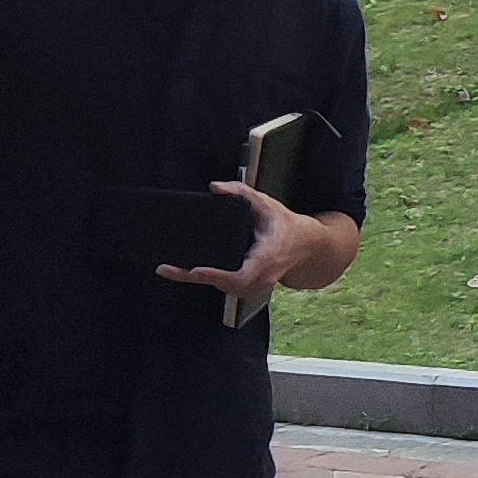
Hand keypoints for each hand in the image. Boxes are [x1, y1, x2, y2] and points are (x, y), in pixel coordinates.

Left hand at [160, 180, 321, 325]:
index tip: (197, 270)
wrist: (306, 245)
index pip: (241, 275)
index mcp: (267, 257)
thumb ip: (241, 192)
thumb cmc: (288, 226)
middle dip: (200, 278)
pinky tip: (190, 273)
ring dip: (203, 281)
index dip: (217, 276)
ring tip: (174, 271)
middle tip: (170, 270)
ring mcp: (258, 285)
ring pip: (227, 289)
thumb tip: (216, 187)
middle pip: (228, 286)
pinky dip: (211, 281)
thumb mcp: (266, 204)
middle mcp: (263, 276)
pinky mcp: (252, 287)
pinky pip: (229, 289)